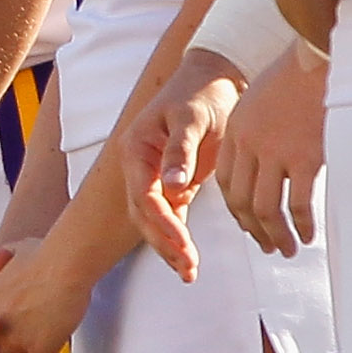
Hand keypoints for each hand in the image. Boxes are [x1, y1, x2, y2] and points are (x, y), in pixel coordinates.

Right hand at [118, 61, 240, 281]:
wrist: (215, 80)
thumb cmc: (201, 93)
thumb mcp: (192, 118)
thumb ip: (181, 152)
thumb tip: (172, 187)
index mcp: (136, 149)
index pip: (143, 196)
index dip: (162, 222)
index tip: (184, 243)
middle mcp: (139, 166)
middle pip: (143, 215)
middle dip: (164, 243)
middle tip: (188, 266)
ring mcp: (154, 177)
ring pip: (153, 221)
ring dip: (169, 247)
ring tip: (189, 272)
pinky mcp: (173, 183)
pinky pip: (170, 217)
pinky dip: (177, 238)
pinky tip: (188, 260)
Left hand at [219, 48, 329, 254]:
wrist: (320, 54)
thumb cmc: (297, 74)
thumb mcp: (260, 100)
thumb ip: (255, 130)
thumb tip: (264, 162)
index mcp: (237, 131)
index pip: (228, 182)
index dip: (236, 210)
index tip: (249, 225)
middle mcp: (250, 145)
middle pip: (241, 201)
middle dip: (254, 230)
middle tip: (268, 246)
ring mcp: (276, 153)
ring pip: (266, 209)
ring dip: (275, 235)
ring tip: (286, 249)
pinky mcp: (306, 157)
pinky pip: (298, 204)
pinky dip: (302, 225)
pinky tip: (307, 235)